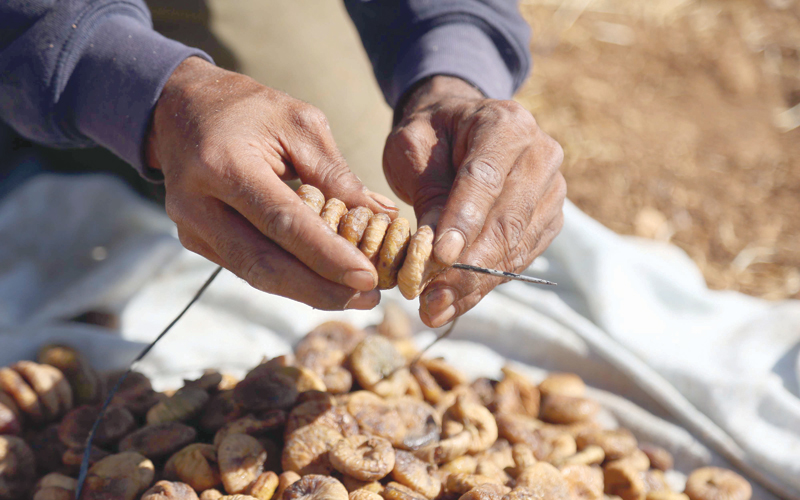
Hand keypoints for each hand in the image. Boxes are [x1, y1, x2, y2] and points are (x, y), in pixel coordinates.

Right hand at [147, 57, 397, 309]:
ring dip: (308, 291)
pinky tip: (324, 282)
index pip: (282, 221)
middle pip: (264, 263)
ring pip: (255, 274)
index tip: (368, 277)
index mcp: (225, 163)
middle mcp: (198, 202)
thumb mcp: (298, 124)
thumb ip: (335, 173)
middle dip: (320, 288)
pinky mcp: (196, 240)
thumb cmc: (248, 110)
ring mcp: (192, 226)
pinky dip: (289, 279)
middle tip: (369, 300)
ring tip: (356, 297)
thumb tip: (382, 216)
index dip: (326, 255)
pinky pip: (248, 267)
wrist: (180, 108)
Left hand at [383, 76, 565, 326]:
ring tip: (434, 309)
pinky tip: (452, 304)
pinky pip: (518, 259)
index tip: (439, 255)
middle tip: (430, 297)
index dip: (464, 220)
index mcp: (507, 125)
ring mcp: (551, 192)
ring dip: (474, 284)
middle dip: (468, 266)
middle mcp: (541, 156)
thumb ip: (428, 190)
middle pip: (508, 220)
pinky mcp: (548, 222)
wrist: (459, 128)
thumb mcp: (413, 147)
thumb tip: (438, 251)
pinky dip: (483, 285)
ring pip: (515, 247)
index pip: (486, 178)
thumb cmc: (432, 135)